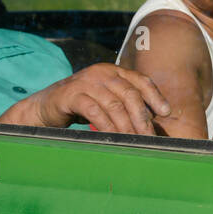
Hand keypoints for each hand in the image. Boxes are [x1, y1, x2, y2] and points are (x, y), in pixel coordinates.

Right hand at [0, 64, 170, 133]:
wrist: (46, 106)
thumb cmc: (82, 105)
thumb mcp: (107, 100)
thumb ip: (126, 104)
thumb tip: (152, 123)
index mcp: (114, 71)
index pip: (140, 80)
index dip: (155, 96)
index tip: (166, 112)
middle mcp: (102, 72)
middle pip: (130, 94)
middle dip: (142, 117)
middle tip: (149, 136)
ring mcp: (86, 82)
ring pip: (114, 105)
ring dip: (127, 126)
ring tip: (134, 142)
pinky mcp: (71, 94)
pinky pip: (95, 111)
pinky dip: (106, 126)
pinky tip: (113, 137)